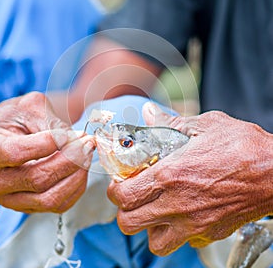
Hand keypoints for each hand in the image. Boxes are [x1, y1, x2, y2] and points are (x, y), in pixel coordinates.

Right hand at [0, 92, 94, 212]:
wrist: (6, 134)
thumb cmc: (16, 118)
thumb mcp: (30, 108)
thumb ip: (51, 123)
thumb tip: (77, 140)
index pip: (18, 153)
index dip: (51, 143)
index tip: (75, 133)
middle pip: (38, 179)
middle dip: (71, 160)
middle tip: (88, 143)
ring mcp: (10, 199)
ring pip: (50, 198)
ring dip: (76, 175)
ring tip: (87, 153)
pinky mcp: (28, 207)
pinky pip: (58, 205)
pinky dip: (76, 187)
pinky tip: (82, 168)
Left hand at [108, 103, 272, 255]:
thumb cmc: (242, 146)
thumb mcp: (204, 125)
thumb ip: (169, 122)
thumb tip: (148, 113)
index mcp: (170, 174)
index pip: (124, 195)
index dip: (114, 190)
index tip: (118, 183)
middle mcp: (178, 203)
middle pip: (129, 223)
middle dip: (124, 210)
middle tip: (131, 197)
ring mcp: (194, 223)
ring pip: (154, 242)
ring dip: (147, 227)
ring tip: (153, 209)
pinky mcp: (209, 232)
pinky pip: (183, 243)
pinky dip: (175, 232)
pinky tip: (180, 214)